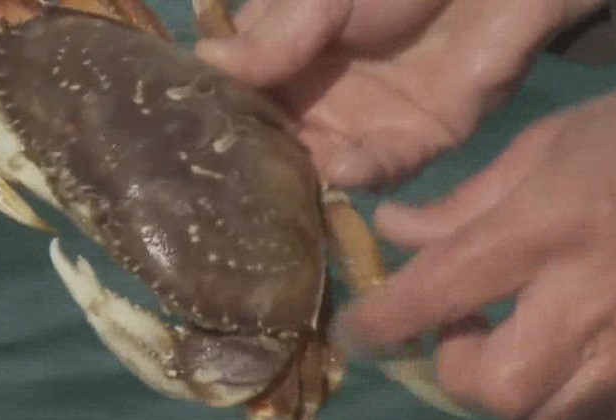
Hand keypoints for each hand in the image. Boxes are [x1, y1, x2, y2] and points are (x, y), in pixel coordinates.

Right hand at [196, 0, 603, 188]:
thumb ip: (274, 34)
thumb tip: (210, 65)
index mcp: (289, 52)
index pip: (244, 96)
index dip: (223, 119)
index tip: (194, 145)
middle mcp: (324, 96)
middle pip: (282, 142)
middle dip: (263, 165)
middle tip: (237, 189)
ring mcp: (372, 122)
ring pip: (328, 163)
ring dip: (309, 176)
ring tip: (288, 185)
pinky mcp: (422, 139)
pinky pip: (387, 165)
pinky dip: (365, 170)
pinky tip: (343, 168)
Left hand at [333, 72, 615, 419]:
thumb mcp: (539, 148)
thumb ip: (461, 205)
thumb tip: (392, 235)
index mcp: (545, 229)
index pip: (442, 290)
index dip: (384, 322)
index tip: (356, 334)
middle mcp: (589, 299)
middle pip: (498, 388)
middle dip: (461, 375)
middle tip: (470, 335)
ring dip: (516, 401)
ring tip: (523, 357)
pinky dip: (575, 418)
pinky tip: (574, 378)